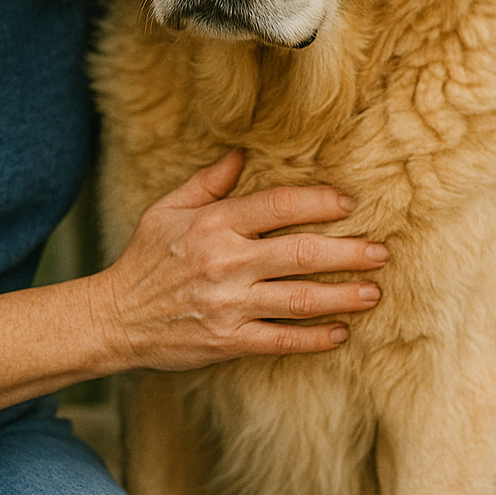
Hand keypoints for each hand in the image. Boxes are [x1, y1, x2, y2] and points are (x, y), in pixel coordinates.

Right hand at [95, 149, 388, 371]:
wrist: (115, 318)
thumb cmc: (144, 259)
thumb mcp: (167, 210)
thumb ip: (208, 182)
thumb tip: (242, 153)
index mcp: (213, 224)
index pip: (278, 205)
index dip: (319, 203)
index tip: (348, 205)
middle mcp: (225, 262)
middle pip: (302, 253)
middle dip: (348, 252)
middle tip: (380, 251)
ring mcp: (228, 304)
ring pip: (300, 299)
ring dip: (343, 296)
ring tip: (373, 292)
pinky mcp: (228, 341)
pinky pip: (282, 340)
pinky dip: (315, 338)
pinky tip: (340, 332)